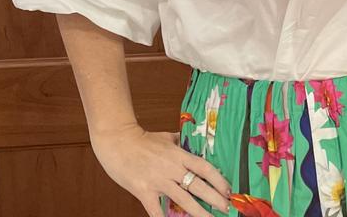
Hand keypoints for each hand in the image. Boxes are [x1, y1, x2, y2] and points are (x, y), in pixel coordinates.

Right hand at [90, 123, 230, 216]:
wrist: (117, 141)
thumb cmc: (142, 139)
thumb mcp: (166, 137)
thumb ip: (181, 142)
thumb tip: (194, 144)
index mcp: (179, 155)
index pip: (205, 168)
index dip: (219, 180)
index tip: (228, 190)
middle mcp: (171, 169)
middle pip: (198, 186)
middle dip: (214, 198)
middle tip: (226, 208)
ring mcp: (158, 181)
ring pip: (183, 200)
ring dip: (198, 212)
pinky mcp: (143, 191)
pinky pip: (156, 210)